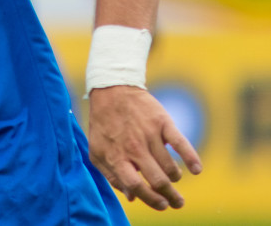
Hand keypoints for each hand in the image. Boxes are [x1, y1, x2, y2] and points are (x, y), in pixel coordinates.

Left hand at [88, 85, 202, 210]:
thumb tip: (132, 197)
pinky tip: (197, 169)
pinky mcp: (162, 122)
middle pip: (157, 179)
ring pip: (169, 166)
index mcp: (116, 156)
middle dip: (171, 196)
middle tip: (178, 202)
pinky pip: (181, 143)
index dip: (151, 199)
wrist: (112, 90)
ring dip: (175, 177)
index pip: (135, 185)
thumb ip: (112, 175)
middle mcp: (133, 147)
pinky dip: (191, 158)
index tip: (162, 205)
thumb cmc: (103, 124)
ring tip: (174, 177)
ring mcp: (149, 134)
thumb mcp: (98, 150)